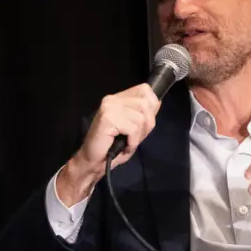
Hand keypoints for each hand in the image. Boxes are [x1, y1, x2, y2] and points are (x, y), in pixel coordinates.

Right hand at [56, 84, 162, 205]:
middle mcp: (113, 98)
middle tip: (134, 137)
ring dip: (139, 135)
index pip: (144, 89)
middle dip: (147, 125)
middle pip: (145, 104)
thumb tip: (157, 102)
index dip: (151, 106)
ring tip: (128, 142)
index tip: (143, 124)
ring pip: (141, 117)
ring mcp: (109, 107)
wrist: (93, 161)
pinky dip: (132, 141)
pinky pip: (133, 128)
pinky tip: (124, 146)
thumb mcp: (134, 128)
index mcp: (118, 98)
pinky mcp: (108, 118)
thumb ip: (144, 114)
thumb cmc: (113, 147)